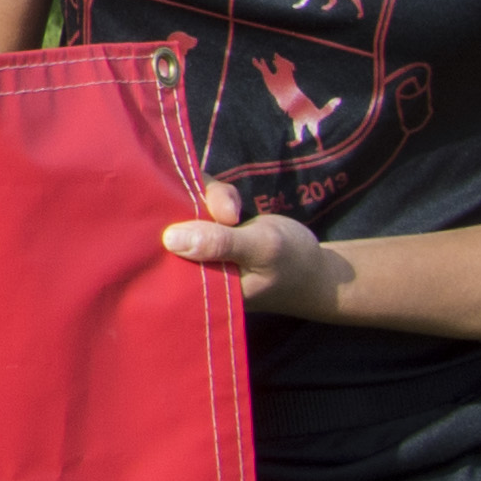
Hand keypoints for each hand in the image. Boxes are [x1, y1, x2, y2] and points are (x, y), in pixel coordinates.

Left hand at [162, 182, 353, 316]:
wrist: (317, 272)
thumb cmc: (292, 263)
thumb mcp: (262, 249)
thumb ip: (221, 243)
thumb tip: (169, 239)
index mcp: (198, 285)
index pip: (162, 252)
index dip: (170, 221)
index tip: (204, 213)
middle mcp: (191, 267)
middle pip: (168, 221)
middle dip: (193, 201)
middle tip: (230, 212)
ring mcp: (198, 248)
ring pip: (183, 205)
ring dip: (208, 196)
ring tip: (234, 208)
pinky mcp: (208, 232)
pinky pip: (197, 202)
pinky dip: (214, 195)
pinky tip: (232, 204)